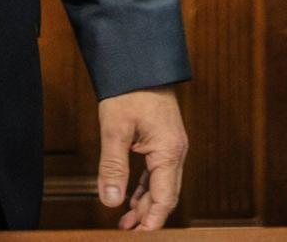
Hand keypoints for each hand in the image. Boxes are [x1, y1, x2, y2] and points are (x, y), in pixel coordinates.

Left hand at [97, 86, 186, 229]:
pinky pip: (158, 172)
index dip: (152, 221)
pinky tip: (131, 197)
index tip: (138, 236)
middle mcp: (175, 151)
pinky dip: (145, 188)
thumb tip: (111, 201)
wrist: (139, 62)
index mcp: (169, 151)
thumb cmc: (129, 91)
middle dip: (148, 216)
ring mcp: (171, 145)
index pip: (164, 198)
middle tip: (126, 231)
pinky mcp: (164, 140)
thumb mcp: (115, 129)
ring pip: (161, 184)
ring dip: (145, 204)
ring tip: (125, 221)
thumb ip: (113, 167)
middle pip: (165, 194)